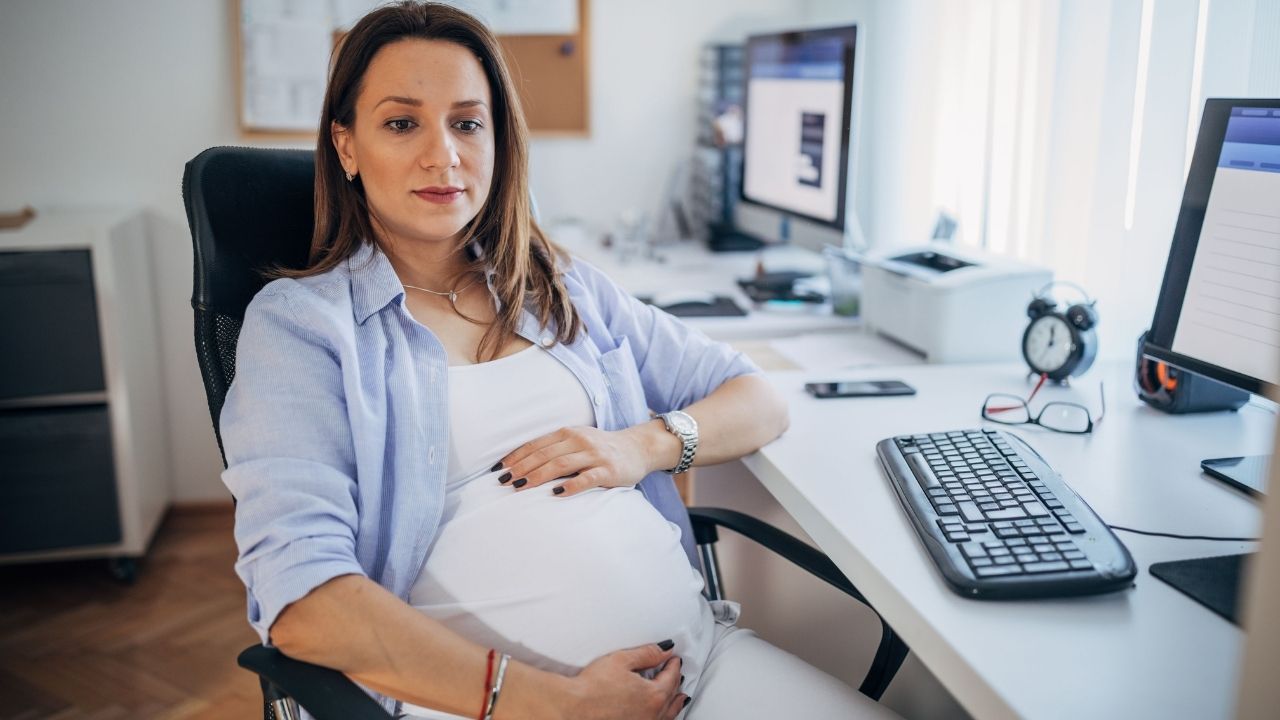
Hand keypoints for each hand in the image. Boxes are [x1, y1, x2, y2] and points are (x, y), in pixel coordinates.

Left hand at [499, 423, 670, 496]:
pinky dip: (571, 485)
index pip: (536, 444)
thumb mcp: (577, 442)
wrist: (637, 448)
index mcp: (568, 433)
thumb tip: (521, 465)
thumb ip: (554, 449)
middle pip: (544, 454)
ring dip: (538, 475)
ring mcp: (594, 455)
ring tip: (521, 487)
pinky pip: (587, 477)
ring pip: (561, 464)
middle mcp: (580, 441)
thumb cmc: (600, 448)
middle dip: (521, 468)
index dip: (516, 456)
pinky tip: (557, 494)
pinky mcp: (608, 470)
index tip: (499, 469)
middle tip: (504, 482)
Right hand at [560, 642, 688, 719]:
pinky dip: (664, 716)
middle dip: (676, 682)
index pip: (671, 677)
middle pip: (672, 696)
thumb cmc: (594, 685)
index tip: (674, 658)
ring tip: (680, 698)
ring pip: (667, 715)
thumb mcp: (622, 660)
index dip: (673, 665)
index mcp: (654, 695)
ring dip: (675, 704)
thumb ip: (648, 653)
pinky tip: (661, 715)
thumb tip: (665, 649)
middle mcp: (653, 714)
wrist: (575, 707)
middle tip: (677, 674)